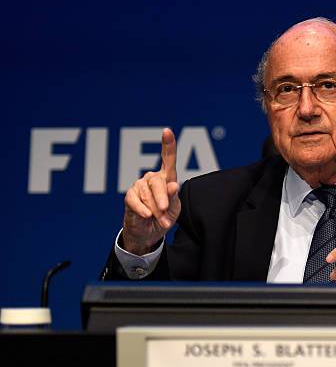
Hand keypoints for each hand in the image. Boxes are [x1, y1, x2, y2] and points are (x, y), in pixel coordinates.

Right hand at [122, 128, 180, 254]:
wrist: (149, 234)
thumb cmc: (164, 218)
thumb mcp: (174, 210)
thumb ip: (174, 197)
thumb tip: (173, 185)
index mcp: (166, 178)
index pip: (168, 159)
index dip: (168, 145)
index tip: (167, 131)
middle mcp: (152, 178)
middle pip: (158, 181)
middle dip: (163, 198)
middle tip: (166, 210)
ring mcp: (139, 186)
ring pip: (148, 194)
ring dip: (156, 209)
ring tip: (160, 219)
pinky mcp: (130, 197)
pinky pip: (135, 201)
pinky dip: (143, 209)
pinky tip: (147, 215)